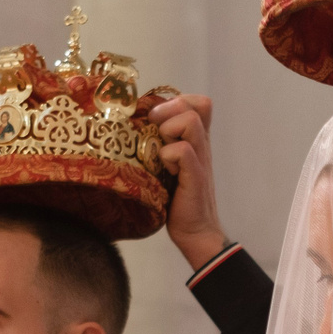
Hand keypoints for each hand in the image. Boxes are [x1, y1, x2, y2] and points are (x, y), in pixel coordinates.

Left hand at [153, 94, 227, 269]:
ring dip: (169, 130)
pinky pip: (183, 151)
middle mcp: (201, 145)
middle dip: (169, 110)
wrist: (195, 231)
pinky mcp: (196, 176)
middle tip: (156, 131)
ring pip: (191, 121)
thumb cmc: (176, 200)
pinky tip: (166, 171)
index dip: (178, 101)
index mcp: (196, 140)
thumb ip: (160, 146)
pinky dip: (168, 157)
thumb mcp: (167, 166)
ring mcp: (201, 159)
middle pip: (198, 104)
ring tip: (161, 151)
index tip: (159, 120)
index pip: (199, 102)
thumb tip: (131, 128)